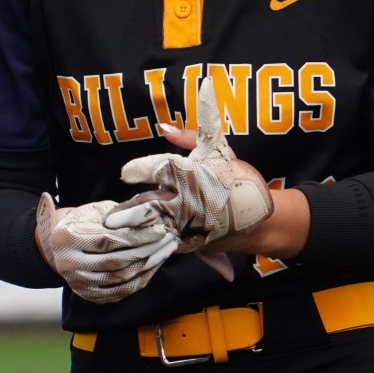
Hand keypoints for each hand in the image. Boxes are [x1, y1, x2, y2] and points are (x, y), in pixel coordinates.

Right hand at [36, 193, 178, 303]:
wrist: (62, 245)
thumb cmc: (85, 221)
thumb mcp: (99, 210)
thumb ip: (122, 215)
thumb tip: (152, 218)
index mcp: (67, 238)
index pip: (109, 240)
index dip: (138, 236)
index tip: (161, 230)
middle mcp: (68, 264)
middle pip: (116, 261)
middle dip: (148, 250)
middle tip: (169, 240)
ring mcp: (78, 284)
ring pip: (121, 279)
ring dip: (149, 265)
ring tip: (166, 251)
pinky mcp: (88, 296)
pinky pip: (121, 292)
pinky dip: (141, 279)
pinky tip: (155, 265)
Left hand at [106, 80, 272, 261]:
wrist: (263, 223)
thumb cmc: (240, 182)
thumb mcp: (220, 153)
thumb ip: (190, 138)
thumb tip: (163, 127)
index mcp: (194, 177)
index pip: (162, 170)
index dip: (141, 170)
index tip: (127, 173)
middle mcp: (189, 203)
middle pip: (152, 206)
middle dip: (130, 211)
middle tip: (110, 216)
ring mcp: (189, 227)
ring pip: (154, 227)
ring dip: (135, 229)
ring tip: (114, 230)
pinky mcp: (189, 244)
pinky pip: (163, 242)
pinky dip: (149, 241)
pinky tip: (133, 242)